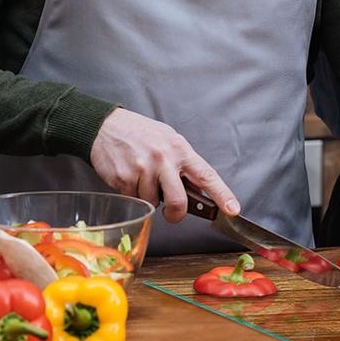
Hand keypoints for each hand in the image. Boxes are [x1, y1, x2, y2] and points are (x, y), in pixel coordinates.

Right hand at [90, 107, 239, 222]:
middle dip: (176, 214)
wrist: (106, 127)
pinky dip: (133, 194)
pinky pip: (135, 199)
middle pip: (179, 201)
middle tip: (171, 213)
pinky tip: (129, 176)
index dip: (222, 194)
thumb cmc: (140, 134)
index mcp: (180, 149)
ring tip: (142, 176)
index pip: (206, 175)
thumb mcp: (168, 140)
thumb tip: (198, 189)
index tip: (233, 210)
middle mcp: (164, 158)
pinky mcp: (125, 178)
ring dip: (148, 196)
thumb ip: (182, 163)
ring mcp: (144, 169)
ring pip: (153, 202)